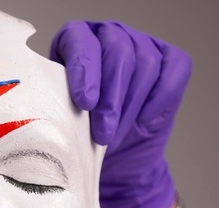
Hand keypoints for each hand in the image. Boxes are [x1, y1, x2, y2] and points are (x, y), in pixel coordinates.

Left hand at [50, 21, 192, 207]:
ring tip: (115, 137)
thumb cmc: (82, 136)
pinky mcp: (171, 61)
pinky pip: (173, 72)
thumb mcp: (62, 120)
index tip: (84, 102)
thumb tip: (45, 115)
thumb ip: (58, 107)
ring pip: (144, 64)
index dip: (84, 70)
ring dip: (130, 107)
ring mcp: (143, 44)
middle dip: (111, 98)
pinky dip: (158, 100)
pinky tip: (143, 121)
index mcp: (76, 42)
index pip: (81, 42)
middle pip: (118, 53)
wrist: (115, 159)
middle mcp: (109, 36)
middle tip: (102, 134)